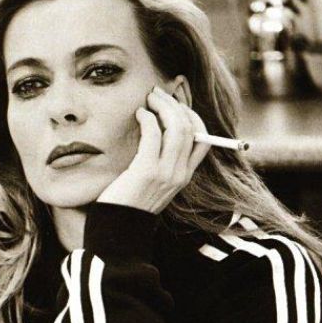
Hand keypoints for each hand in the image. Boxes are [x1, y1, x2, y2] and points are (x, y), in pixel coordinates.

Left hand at [96, 84, 210, 214]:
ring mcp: (165, 173)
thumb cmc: (129, 202)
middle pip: (190, 128)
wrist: (117, 228)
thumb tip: (158, 130)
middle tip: (158, 94)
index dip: (192, 116)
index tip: (176, 105)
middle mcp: (179, 174)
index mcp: (184, 177)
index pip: (203, 141)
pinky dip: (148, 119)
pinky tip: (139, 114)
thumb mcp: (153, 183)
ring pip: (177, 128)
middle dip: (175, 104)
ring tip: (149, 99)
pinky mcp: (147, 171)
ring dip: (163, 107)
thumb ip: (161, 162)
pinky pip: (154, 134)